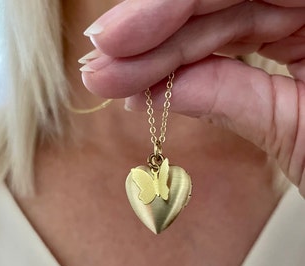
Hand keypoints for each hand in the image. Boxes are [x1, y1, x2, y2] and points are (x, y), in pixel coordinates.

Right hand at [80, 0, 304, 194]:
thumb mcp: (302, 133)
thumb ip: (234, 100)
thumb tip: (163, 90)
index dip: (166, 9)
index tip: (114, 39)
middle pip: (217, 4)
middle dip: (151, 40)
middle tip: (100, 67)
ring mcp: (301, 20)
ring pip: (215, 27)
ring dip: (158, 60)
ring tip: (115, 83)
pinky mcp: (287, 43)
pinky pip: (227, 48)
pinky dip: (185, 71)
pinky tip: (152, 87)